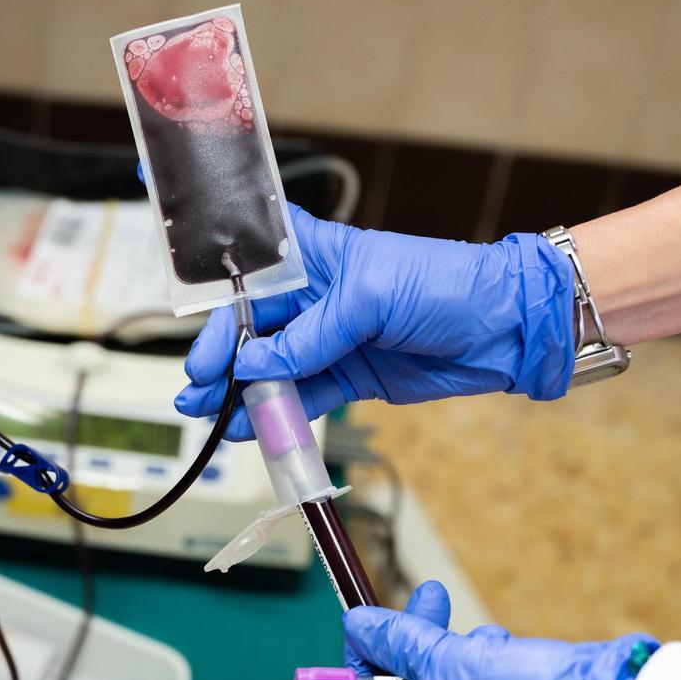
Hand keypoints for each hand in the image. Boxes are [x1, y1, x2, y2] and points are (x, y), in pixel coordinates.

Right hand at [174, 203, 575, 438]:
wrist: (505, 329)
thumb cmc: (447, 285)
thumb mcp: (372, 299)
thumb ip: (310, 336)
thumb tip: (254, 365)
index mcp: (317, 255)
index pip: (253, 253)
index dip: (213, 259)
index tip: (175, 272)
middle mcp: (316, 295)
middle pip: (250, 323)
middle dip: (218, 350)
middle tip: (195, 380)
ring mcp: (330, 338)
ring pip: (269, 364)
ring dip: (236, 387)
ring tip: (203, 409)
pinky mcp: (349, 375)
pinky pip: (301, 395)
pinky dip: (275, 413)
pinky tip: (247, 426)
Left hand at [345, 581, 656, 679]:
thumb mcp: (449, 663)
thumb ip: (398, 642)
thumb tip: (359, 625)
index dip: (365, 659)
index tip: (367, 620)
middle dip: (417, 642)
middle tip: (428, 597)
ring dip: (457, 648)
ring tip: (484, 639)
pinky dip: (487, 661)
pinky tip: (504, 650)